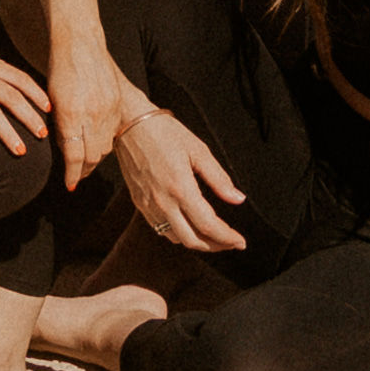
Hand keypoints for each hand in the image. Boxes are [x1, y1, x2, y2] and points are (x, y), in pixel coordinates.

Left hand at [48, 42, 129, 191]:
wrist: (80, 43)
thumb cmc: (59, 70)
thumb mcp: (51, 100)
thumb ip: (58, 127)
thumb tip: (63, 151)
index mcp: (71, 114)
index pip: (74, 156)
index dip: (72, 174)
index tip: (69, 185)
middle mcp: (92, 114)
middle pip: (92, 156)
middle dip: (84, 170)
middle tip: (76, 176)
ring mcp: (107, 108)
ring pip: (105, 146)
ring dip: (95, 157)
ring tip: (85, 161)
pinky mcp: (117, 103)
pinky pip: (113, 131)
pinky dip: (105, 141)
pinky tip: (97, 141)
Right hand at [114, 101, 251, 251]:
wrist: (129, 124)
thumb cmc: (165, 132)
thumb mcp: (198, 151)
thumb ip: (219, 179)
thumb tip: (238, 199)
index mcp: (181, 188)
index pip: (208, 225)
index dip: (227, 238)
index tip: (241, 242)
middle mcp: (163, 202)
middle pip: (192, 240)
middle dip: (215, 246)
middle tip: (231, 242)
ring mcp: (148, 205)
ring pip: (176, 238)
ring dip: (197, 242)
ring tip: (214, 236)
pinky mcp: (139, 204)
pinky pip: (161, 229)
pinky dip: (179, 234)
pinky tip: (190, 225)